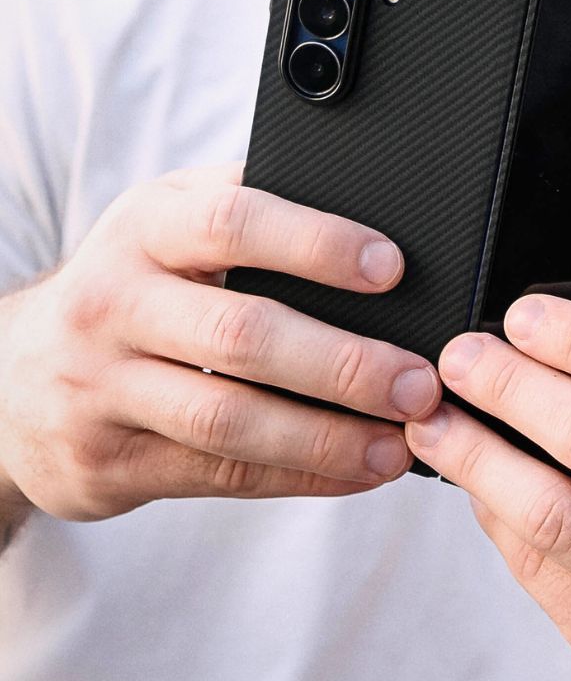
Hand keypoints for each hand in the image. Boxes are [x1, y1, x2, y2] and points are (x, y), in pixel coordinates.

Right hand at [0, 164, 440, 521]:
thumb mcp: (168, 224)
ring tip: (401, 443)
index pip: (233, 224)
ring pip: (229, 418)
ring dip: (328, 437)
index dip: (315, 244)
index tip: (391, 268)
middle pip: (242, 335)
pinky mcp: (106, 460)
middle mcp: (113, 302)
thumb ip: (249, 208)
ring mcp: (101, 388)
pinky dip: (299, 475)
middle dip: (344, 364)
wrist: (9, 375)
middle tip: (419, 382)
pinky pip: (218, 472)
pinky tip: (356, 470)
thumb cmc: (132, 285)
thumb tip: (376, 205)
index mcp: (145, 227)